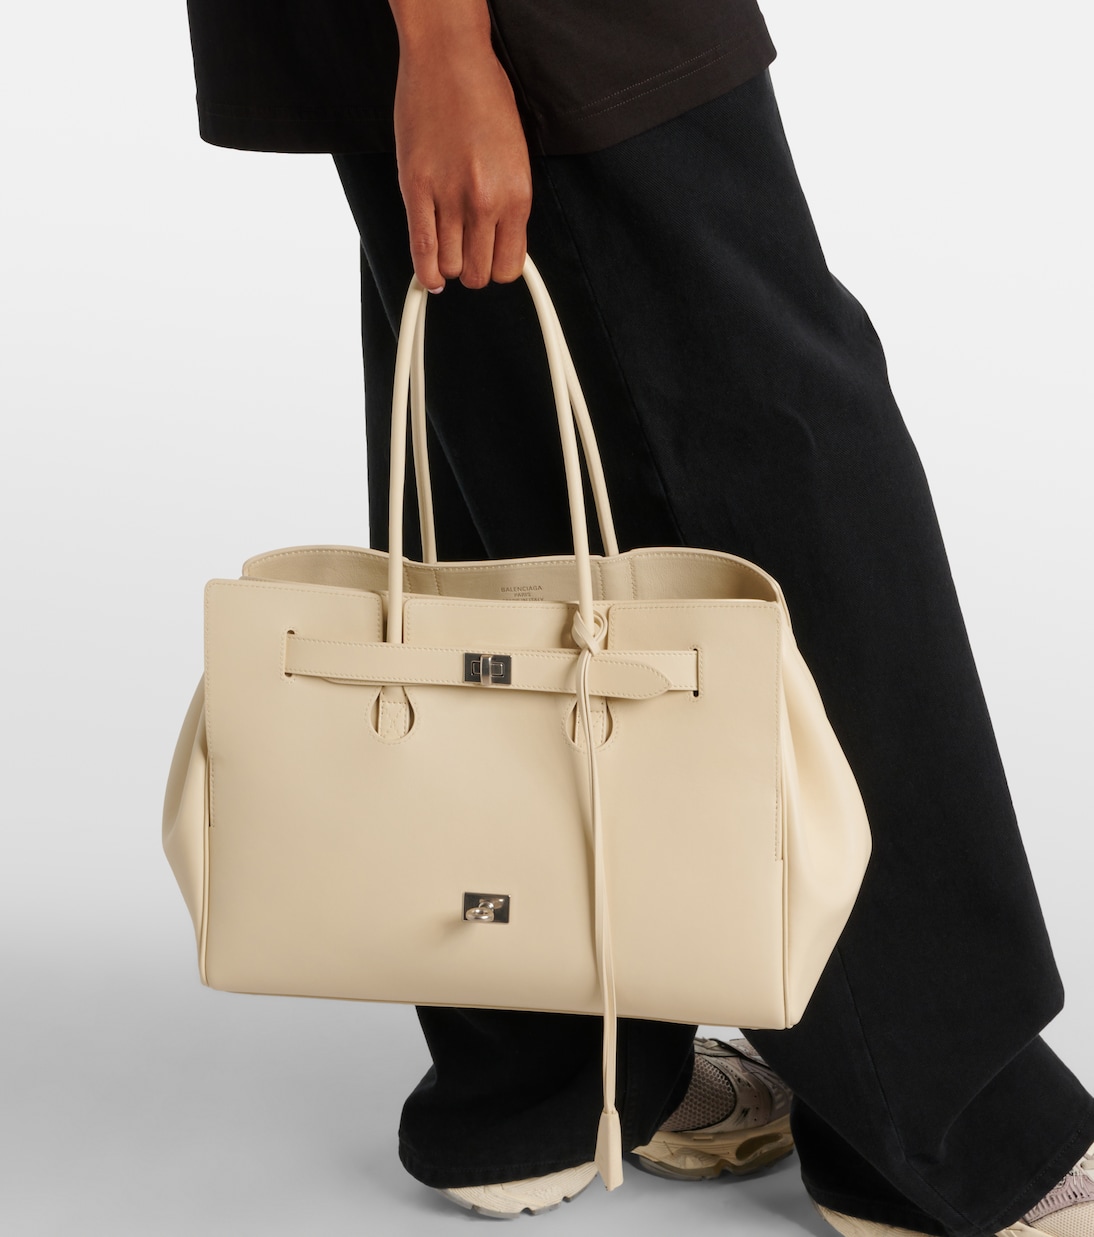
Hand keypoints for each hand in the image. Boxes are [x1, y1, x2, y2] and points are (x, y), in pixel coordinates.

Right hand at [392, 10, 531, 291]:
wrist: (450, 58)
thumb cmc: (484, 98)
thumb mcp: (515, 157)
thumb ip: (508, 203)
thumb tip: (500, 241)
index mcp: (517, 195)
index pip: (509, 266)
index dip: (497, 267)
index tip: (489, 259)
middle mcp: (485, 201)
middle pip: (478, 274)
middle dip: (472, 268)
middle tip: (466, 252)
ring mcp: (449, 197)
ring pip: (450, 267)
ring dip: (448, 265)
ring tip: (447, 247)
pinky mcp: (416, 188)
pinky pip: (421, 249)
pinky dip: (425, 271)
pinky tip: (428, 275)